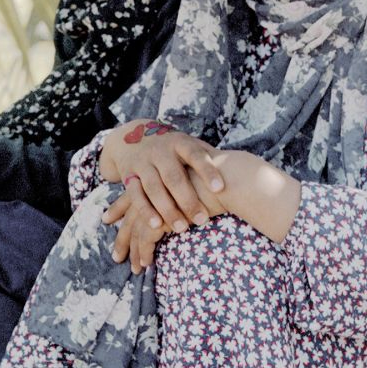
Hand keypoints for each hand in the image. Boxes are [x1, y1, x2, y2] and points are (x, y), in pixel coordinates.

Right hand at [99, 121, 224, 234]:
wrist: (131, 138)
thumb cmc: (172, 148)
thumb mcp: (188, 145)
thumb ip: (208, 155)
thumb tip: (238, 168)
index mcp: (179, 143)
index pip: (195, 155)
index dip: (207, 170)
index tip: (220, 188)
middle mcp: (160, 151)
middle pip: (173, 176)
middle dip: (188, 200)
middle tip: (203, 221)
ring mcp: (143, 163)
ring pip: (154, 188)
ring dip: (167, 209)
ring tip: (182, 228)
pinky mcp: (129, 176)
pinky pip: (135, 195)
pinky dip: (146, 211)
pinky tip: (157, 226)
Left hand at [107, 163, 229, 270]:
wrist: (228, 178)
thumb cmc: (218, 180)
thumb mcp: (193, 183)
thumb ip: (182, 191)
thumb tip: (181, 200)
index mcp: (155, 176)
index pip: (131, 195)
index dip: (118, 208)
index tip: (107, 218)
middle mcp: (151, 188)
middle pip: (130, 216)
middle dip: (123, 237)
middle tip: (116, 255)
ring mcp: (156, 202)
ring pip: (137, 230)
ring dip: (135, 252)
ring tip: (135, 268)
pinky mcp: (164, 216)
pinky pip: (148, 238)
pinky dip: (146, 252)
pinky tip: (147, 264)